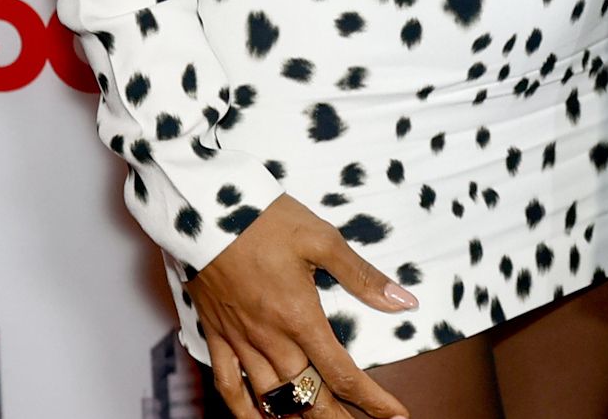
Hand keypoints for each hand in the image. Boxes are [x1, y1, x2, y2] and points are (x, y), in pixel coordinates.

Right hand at [189, 194, 416, 418]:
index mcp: (300, 317)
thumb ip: (362, 276)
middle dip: (336, 417)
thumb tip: (402, 300)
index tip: (394, 414)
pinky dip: (244, 410)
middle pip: (309, 395)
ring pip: (271, 398)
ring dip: (297, 418)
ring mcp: (240, 340)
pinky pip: (227, 385)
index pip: (342, 373)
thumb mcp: (322, 239)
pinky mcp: (216, 334)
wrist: (205, 209)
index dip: (372, 399)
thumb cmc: (264, 219)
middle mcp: (270, 338)